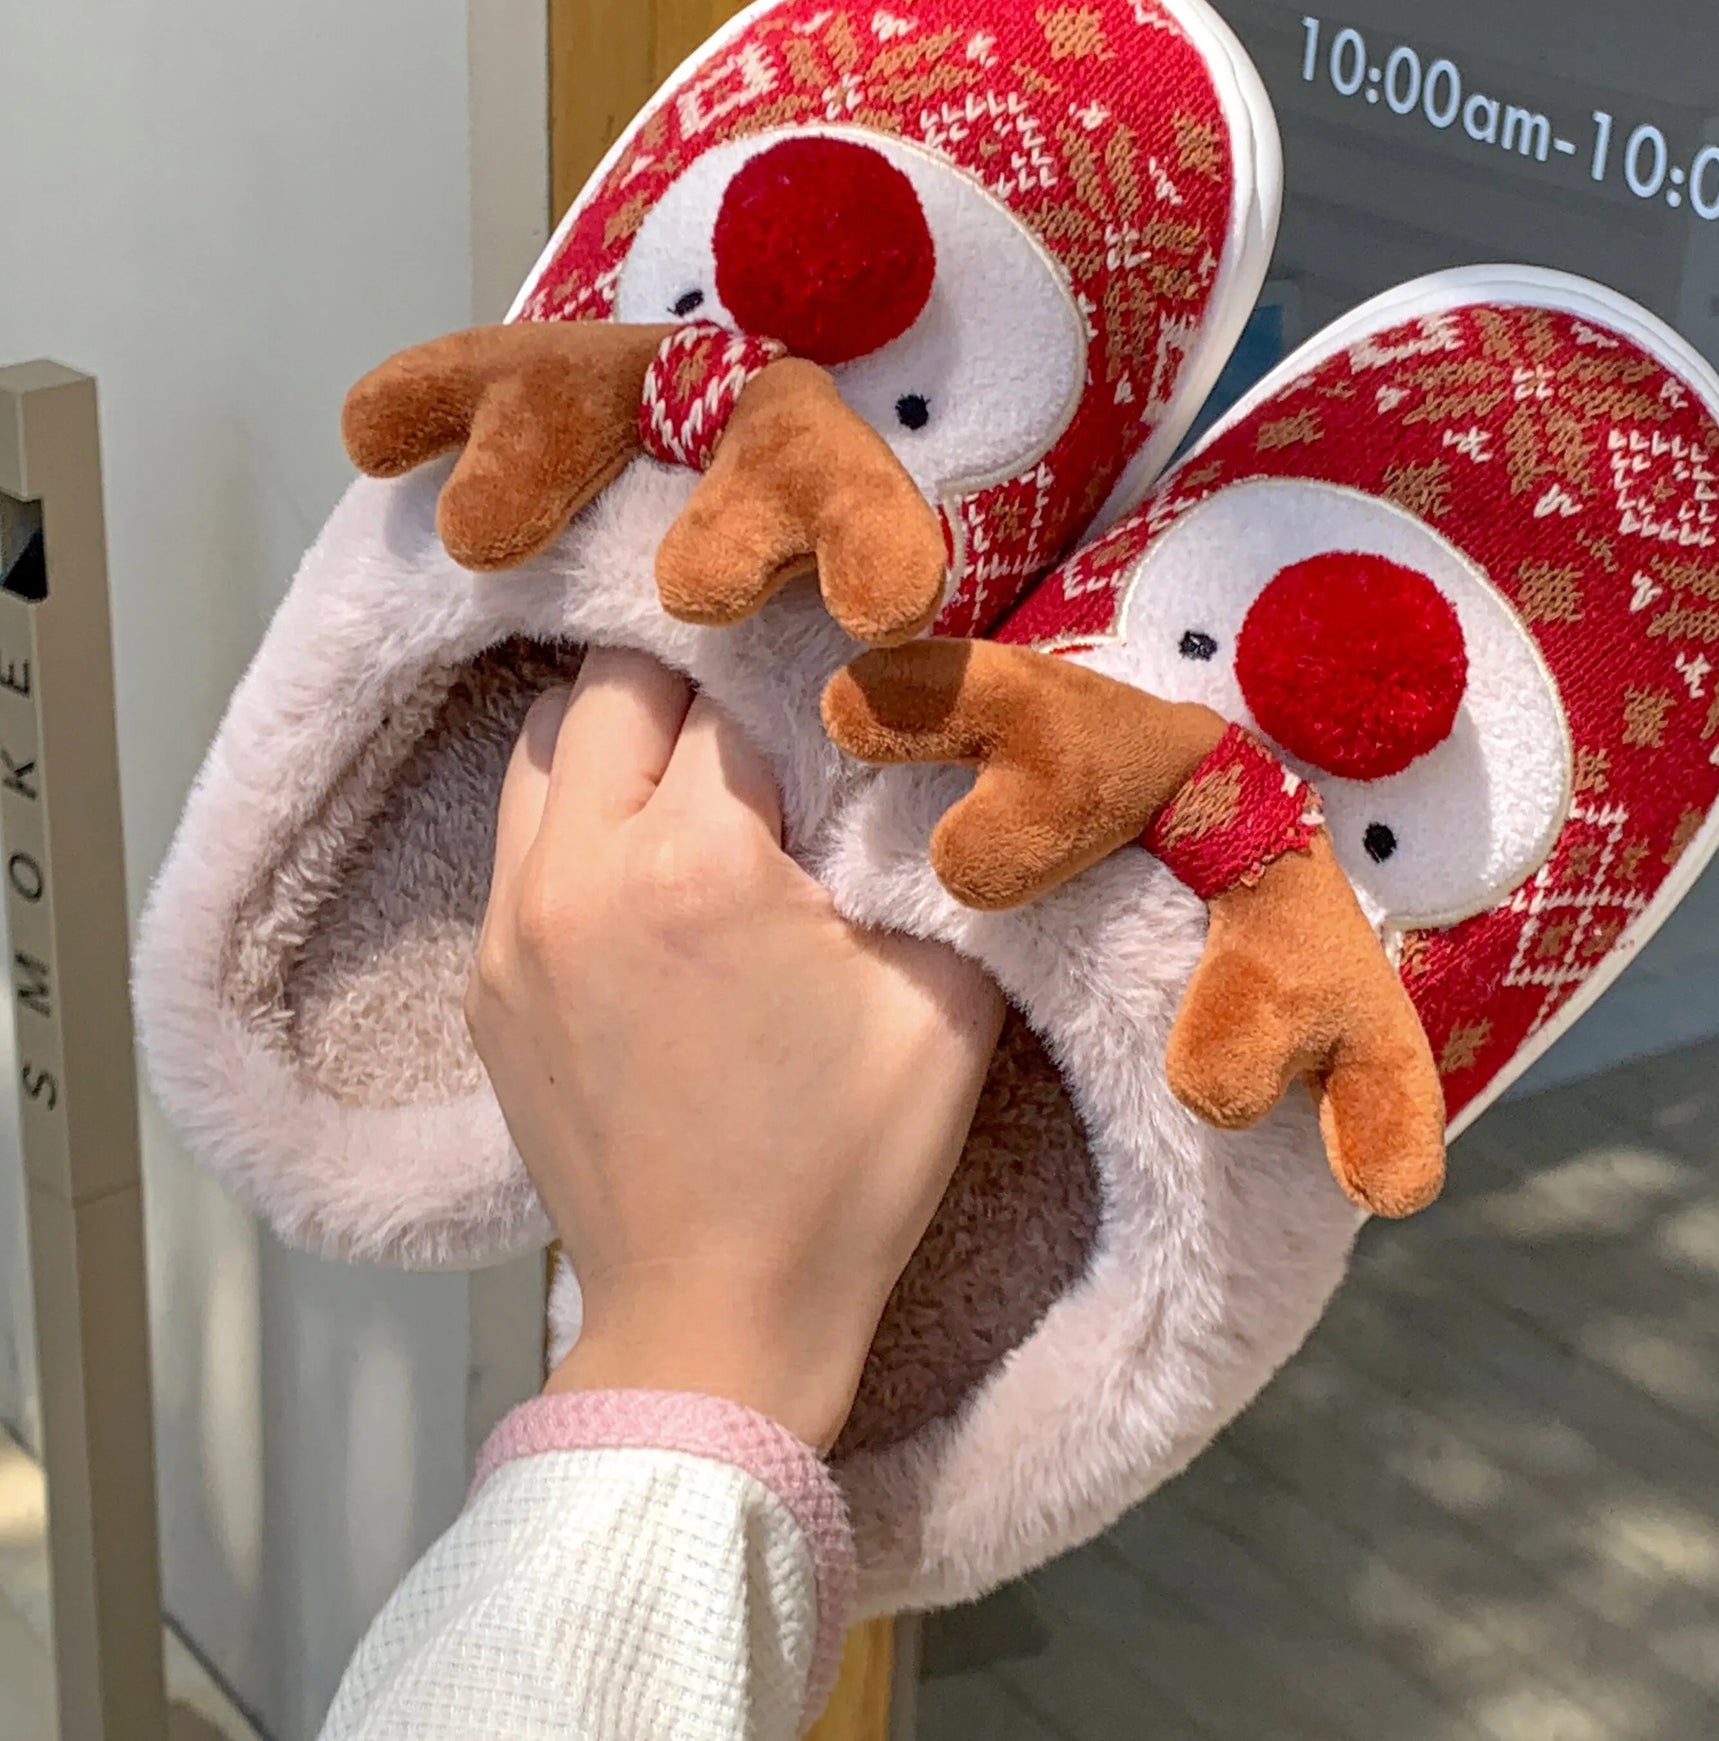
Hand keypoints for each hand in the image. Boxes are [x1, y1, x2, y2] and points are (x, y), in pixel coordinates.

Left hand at [466, 648, 1003, 1449]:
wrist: (718, 1321)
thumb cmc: (845, 1168)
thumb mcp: (945, 997)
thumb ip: (928, 852)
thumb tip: (911, 761)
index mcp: (695, 863)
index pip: (729, 692)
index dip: (791, 693)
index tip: (832, 715)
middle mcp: (577, 873)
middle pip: (612, 686)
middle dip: (692, 690)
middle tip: (764, 736)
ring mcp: (509, 932)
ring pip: (541, 750)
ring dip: (617, 746)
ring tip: (694, 792)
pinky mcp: (485, 986)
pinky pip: (519, 845)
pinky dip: (579, 825)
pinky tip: (647, 879)